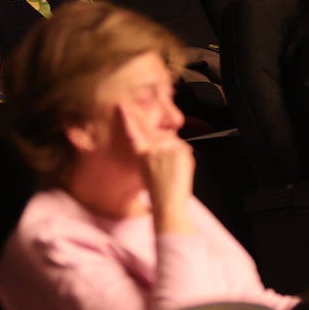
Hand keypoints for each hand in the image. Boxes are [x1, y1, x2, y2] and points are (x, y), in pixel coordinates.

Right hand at [116, 103, 194, 231]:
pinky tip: (180, 171)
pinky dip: (185, 159)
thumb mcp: (147, 171)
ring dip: (177, 154)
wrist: (168, 204)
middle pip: (160, 135)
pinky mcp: (179, 150)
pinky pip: (185, 148)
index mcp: (141, 154)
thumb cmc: (158, 192)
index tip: (122, 105)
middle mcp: (152, 148)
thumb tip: (164, 144)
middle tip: (167, 167)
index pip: (133, 133)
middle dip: (166, 145)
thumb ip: (153, 154)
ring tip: (173, 172)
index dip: (128, 118)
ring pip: (175, 142)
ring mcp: (166, 148)